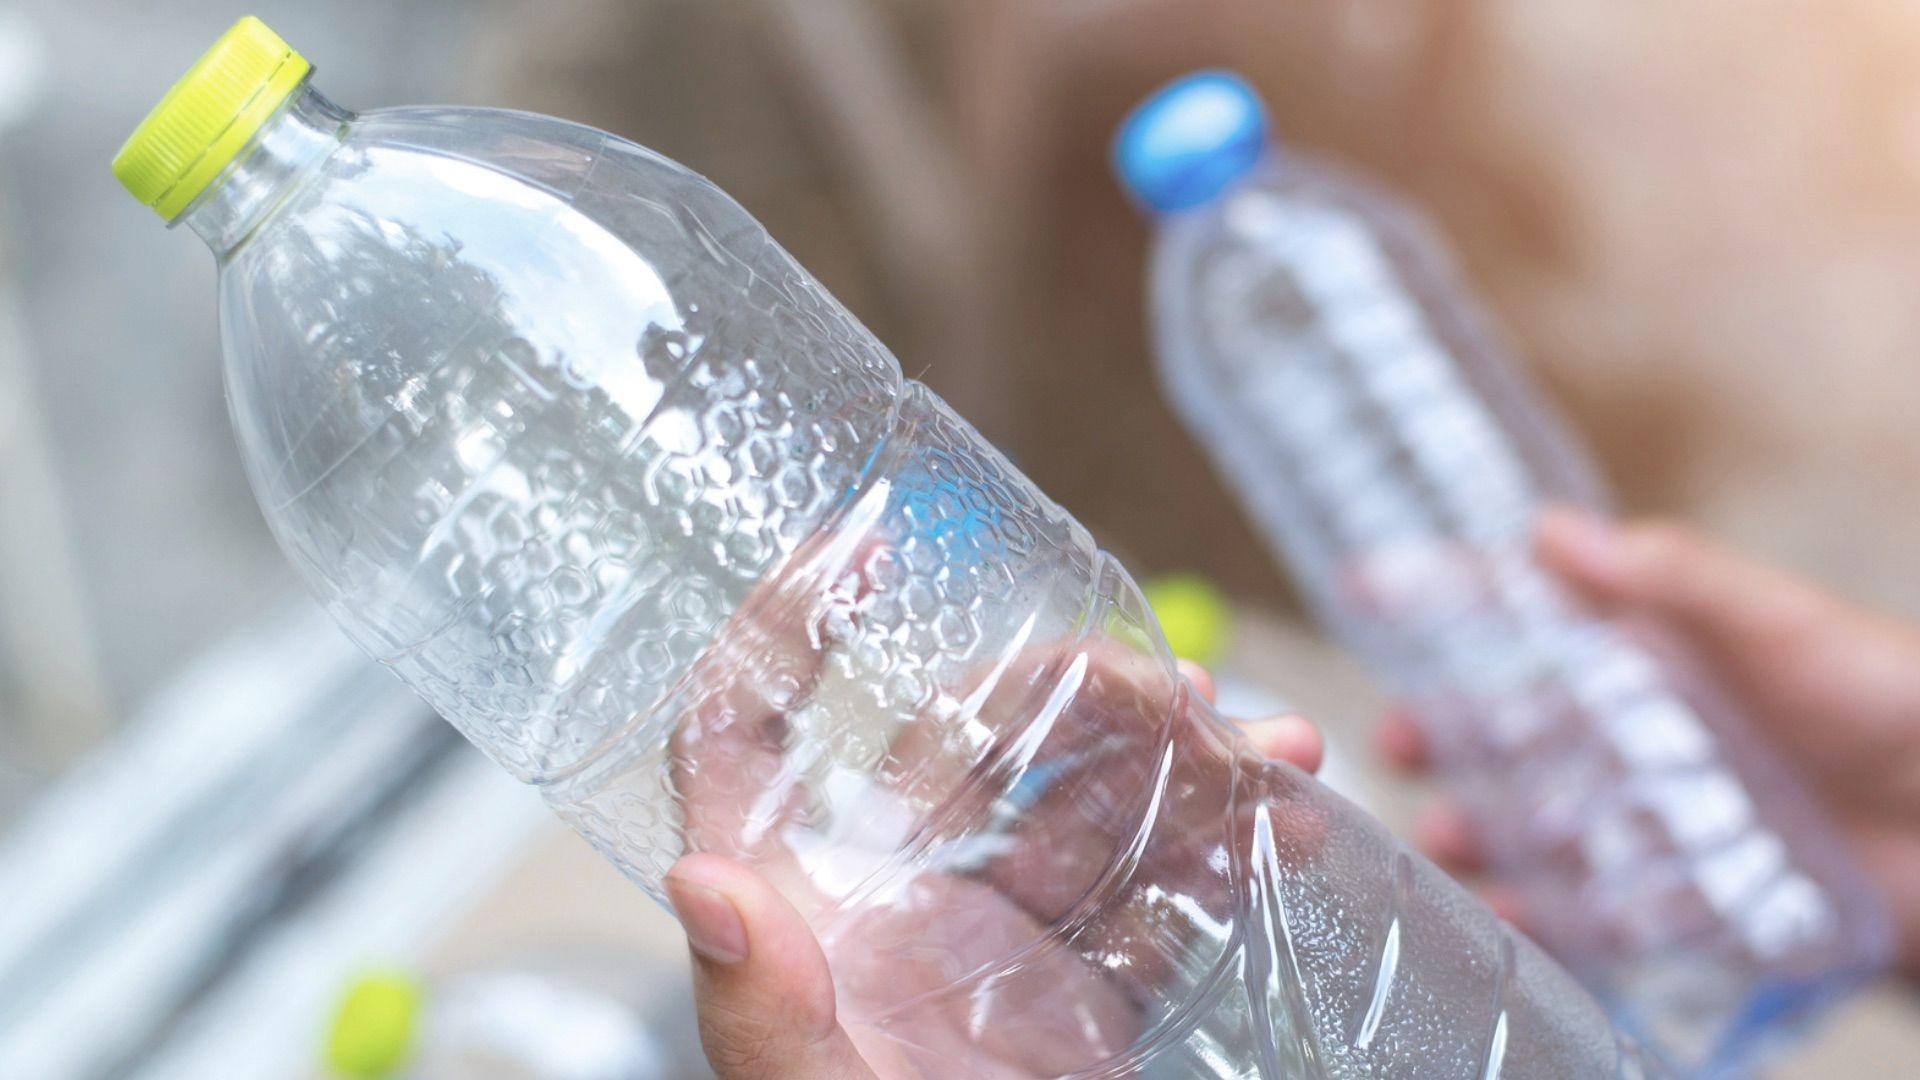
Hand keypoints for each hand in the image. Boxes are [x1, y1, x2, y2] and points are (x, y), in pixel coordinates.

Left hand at [665, 660, 1322, 1079]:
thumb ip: (766, 1016)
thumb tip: (706, 884)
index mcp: (800, 924)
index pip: (746, 747)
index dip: (774, 639)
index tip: (850, 550)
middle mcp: (889, 918)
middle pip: (961, 757)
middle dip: (1070, 701)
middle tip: (1175, 693)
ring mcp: (992, 959)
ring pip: (1078, 818)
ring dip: (1176, 769)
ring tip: (1274, 752)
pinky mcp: (1078, 1009)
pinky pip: (1150, 905)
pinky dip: (1219, 859)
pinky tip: (1284, 825)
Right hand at [1378, 507, 1919, 971]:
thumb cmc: (1894, 700)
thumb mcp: (1780, 621)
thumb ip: (1670, 579)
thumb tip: (1547, 529)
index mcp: (1660, 654)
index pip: (1536, 617)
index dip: (1451, 601)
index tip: (1366, 588)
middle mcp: (1652, 734)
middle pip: (1523, 732)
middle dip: (1450, 734)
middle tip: (1395, 741)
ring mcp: (1671, 817)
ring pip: (1550, 823)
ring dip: (1487, 830)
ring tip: (1443, 839)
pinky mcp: (1701, 899)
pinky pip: (1609, 912)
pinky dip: (1552, 916)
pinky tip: (1506, 916)